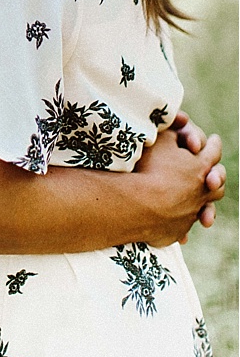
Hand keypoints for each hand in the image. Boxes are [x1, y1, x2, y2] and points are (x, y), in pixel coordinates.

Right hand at [131, 125, 224, 246]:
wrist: (140, 205)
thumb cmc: (150, 169)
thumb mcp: (160, 141)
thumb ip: (172, 132)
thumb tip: (180, 127)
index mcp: (201, 165)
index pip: (213, 150)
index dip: (213, 143)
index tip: (215, 139)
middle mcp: (202, 190)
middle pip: (216, 181)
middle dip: (215, 176)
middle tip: (212, 176)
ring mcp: (192, 211)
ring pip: (206, 207)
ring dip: (204, 205)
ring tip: (198, 203)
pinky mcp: (178, 229)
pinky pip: (183, 226)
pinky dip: (181, 223)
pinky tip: (177, 227)